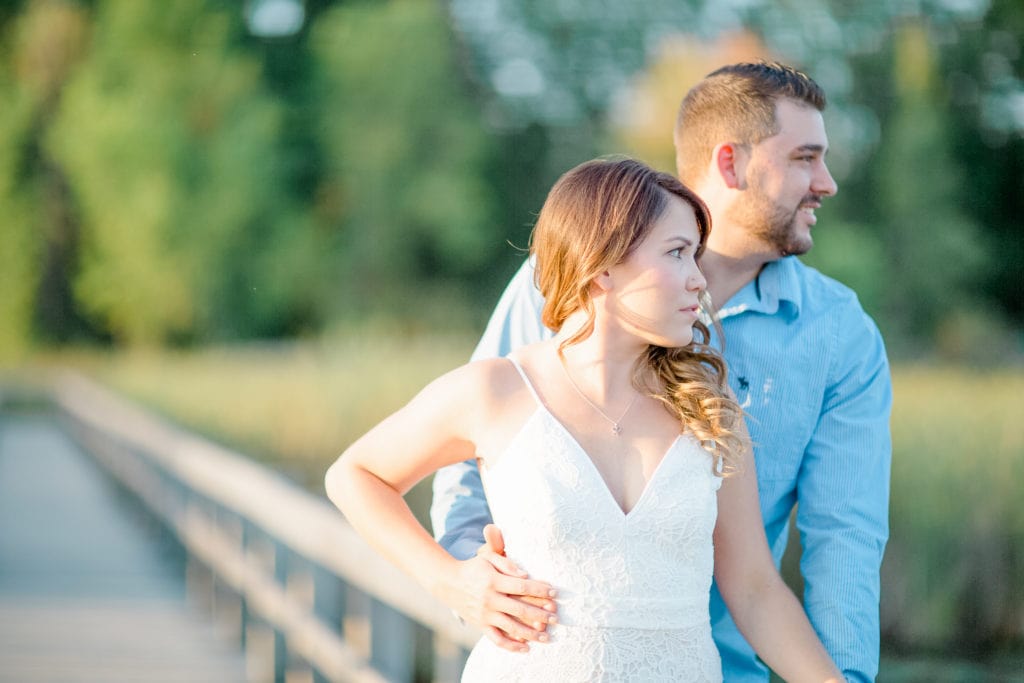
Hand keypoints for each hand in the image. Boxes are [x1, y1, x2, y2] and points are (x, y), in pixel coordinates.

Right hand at [437, 524, 557, 651]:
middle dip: (540, 614)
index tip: (554, 592)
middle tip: (556, 618)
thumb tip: (525, 575)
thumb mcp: (488, 558)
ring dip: (530, 633)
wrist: (448, 582)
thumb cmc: (473, 567)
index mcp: (493, 581)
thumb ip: (507, 564)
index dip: (539, 590)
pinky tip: (525, 648)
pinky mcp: (480, 625)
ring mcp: (485, 614)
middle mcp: (489, 599)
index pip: (521, 586)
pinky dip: (511, 646)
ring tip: (546, 637)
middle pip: (519, 609)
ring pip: (511, 627)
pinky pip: (497, 639)